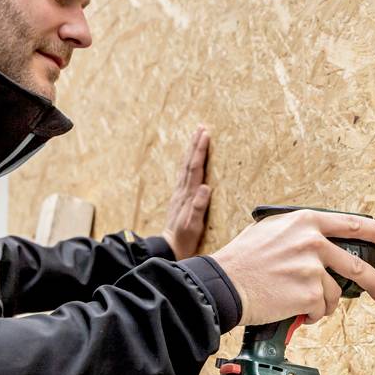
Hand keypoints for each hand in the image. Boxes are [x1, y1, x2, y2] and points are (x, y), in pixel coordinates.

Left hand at [161, 125, 210, 259]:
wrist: (169, 247)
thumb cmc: (184, 239)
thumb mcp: (193, 226)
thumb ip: (198, 207)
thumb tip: (206, 187)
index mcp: (187, 195)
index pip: (195, 168)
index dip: (200, 151)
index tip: (205, 134)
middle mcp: (182, 191)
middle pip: (188, 163)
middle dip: (195, 144)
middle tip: (201, 127)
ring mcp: (179, 194)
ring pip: (185, 167)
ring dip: (190, 150)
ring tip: (196, 136)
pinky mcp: (179, 198)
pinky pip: (184, 175)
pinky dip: (187, 162)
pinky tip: (189, 159)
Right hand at [211, 209, 374, 325]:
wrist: (223, 284)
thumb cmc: (240, 260)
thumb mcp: (268, 231)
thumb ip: (296, 233)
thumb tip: (314, 242)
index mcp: (305, 222)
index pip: (352, 223)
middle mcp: (313, 242)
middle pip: (356, 264)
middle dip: (373, 282)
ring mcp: (313, 268)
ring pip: (334, 293)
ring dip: (322, 303)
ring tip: (301, 304)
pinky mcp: (309, 293)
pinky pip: (321, 310)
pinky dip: (310, 315)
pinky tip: (294, 310)